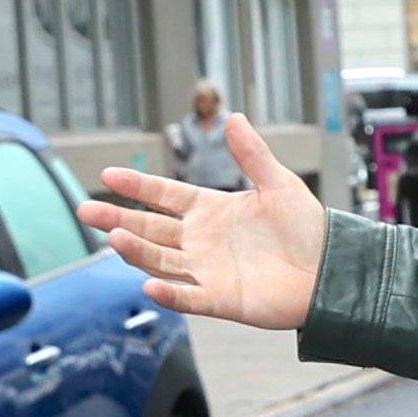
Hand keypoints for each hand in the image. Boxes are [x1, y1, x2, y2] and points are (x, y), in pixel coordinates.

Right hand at [76, 114, 326, 329]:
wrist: (332, 270)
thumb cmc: (307, 228)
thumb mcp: (279, 185)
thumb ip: (253, 155)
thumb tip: (233, 117)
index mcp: (211, 210)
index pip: (164, 195)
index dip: (138, 185)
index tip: (107, 174)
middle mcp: (201, 240)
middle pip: (150, 228)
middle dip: (118, 219)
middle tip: (85, 211)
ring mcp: (207, 271)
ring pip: (160, 260)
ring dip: (137, 251)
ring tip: (113, 238)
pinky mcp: (220, 299)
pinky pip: (188, 297)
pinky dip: (169, 295)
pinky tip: (148, 286)